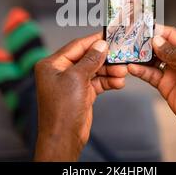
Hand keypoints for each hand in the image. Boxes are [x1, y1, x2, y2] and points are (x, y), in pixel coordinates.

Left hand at [34, 32, 126, 160]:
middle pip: (87, 58)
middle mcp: (61, 72)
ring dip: (109, 71)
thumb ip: (90, 60)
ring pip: (94, 71)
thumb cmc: (62, 109)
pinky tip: (119, 83)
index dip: (94, 41)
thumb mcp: (76, 79)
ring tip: (123, 72)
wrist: (64, 138)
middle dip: (105, 59)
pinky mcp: (81, 93)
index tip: (109, 36)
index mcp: (52, 64)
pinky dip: (108, 82)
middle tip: (121, 56)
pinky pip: (97, 83)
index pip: (76, 46)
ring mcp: (71, 83)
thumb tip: (101, 45)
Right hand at [127, 26, 175, 148]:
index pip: (173, 35)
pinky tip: (133, 67)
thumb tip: (157, 40)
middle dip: (147, 43)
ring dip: (141, 57)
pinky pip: (151, 76)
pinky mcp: (166, 86)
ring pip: (153, 61)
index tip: (144, 27)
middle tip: (132, 40)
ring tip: (129, 53)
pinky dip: (141, 71)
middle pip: (161, 47)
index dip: (158, 31)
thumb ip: (172, 51)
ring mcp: (174, 73)